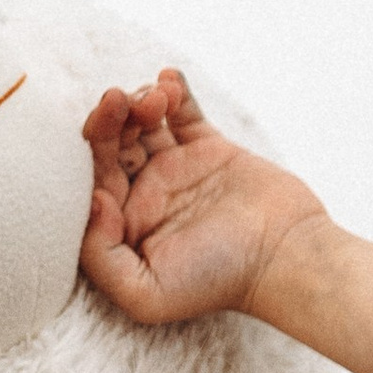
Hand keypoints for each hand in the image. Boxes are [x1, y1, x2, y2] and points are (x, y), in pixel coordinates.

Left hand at [80, 72, 326, 328]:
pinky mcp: (209, 149)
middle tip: (119, 100)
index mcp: (123, 226)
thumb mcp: (144, 294)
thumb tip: (90, 200)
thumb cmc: (217, 282)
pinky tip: (169, 78)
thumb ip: (100, 256)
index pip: (88, 177)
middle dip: (109, 116)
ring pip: (142, 122)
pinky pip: (183, 111)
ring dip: (140, 100)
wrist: (285, 257)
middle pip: (110, 144)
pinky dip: (173, 89)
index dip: (87, 149)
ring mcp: (177, 168)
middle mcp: (144, 195)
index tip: (103, 132)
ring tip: (158, 98)